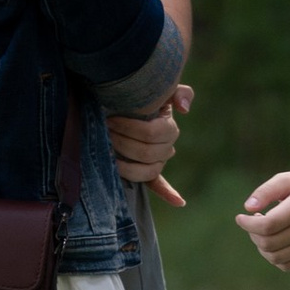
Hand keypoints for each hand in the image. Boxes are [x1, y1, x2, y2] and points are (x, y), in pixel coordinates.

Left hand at [111, 84, 192, 209]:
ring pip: (147, 171)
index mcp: (169, 128)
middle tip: (104, 132)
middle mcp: (166, 147)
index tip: (110, 120)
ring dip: (128, 167)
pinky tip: (179, 202)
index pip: (152, 134)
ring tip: (109, 155)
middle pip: (146, 152)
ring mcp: (158, 161)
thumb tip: (184, 110)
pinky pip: (159, 184)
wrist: (127, 103)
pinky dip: (169, 193)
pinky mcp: (149, 171)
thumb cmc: (140, 95)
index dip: (130, 128)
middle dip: (122, 142)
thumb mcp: (159, 87)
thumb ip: (178, 91)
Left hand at [236, 168, 289, 271]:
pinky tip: (274, 241)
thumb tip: (247, 208)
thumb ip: (266, 191)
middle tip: (255, 221)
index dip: (248, 224)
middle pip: (268, 243)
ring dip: (261, 246)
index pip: (267, 225)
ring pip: (274, 257)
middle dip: (253, 233)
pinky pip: (285, 265)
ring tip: (263, 231)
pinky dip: (273, 256)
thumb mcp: (288, 180)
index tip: (240, 218)